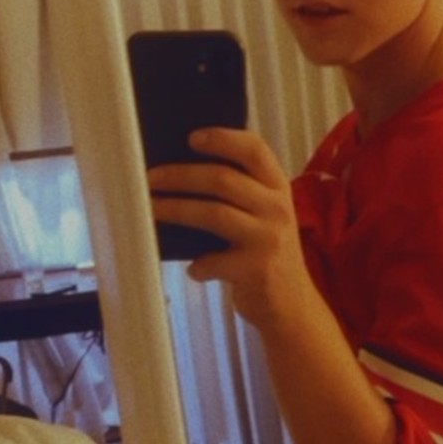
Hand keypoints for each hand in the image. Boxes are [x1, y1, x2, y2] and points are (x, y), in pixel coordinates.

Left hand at [147, 127, 314, 328]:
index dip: (222, 138)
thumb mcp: (267, 216)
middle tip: (149, 179)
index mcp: (278, 189)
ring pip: (213, 213)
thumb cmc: (268, 255)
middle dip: (179, 176)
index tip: (190, 137)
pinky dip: (198, 265)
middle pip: (222, 179)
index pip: (254, 150)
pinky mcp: (256, 269)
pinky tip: (193, 269)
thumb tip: (183, 173)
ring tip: (151, 210)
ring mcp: (268, 239)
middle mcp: (277, 208)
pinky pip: (214, 260)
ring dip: (175, 210)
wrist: (293, 306)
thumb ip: (242, 194)